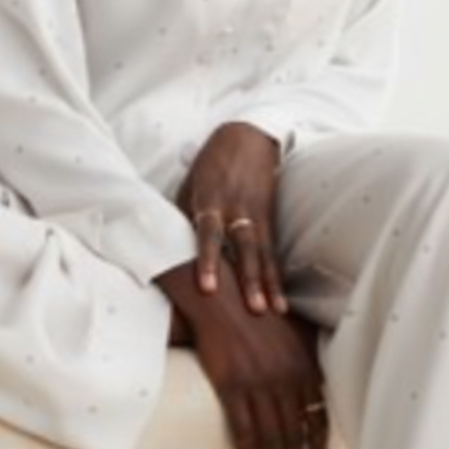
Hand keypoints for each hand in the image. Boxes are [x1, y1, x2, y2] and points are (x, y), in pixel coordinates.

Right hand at [156, 257, 327, 448]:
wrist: (223, 300)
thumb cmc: (259, 310)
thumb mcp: (295, 330)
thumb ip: (310, 357)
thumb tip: (322, 382)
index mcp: (304, 366)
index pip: (317, 417)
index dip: (317, 445)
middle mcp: (285, 378)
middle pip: (294, 431)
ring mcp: (257, 382)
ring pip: (269, 433)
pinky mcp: (231, 384)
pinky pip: (242, 424)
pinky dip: (246, 445)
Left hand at [175, 121, 287, 314]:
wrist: (246, 138)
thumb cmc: (209, 166)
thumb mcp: (189, 186)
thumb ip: (183, 218)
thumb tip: (169, 251)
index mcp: (210, 200)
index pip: (209, 234)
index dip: (208, 260)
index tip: (208, 287)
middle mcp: (236, 209)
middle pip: (244, 247)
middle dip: (248, 279)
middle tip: (253, 308)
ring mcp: (255, 214)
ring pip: (263, 252)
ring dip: (268, 283)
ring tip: (273, 309)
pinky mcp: (269, 219)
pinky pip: (272, 252)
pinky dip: (276, 276)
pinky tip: (280, 301)